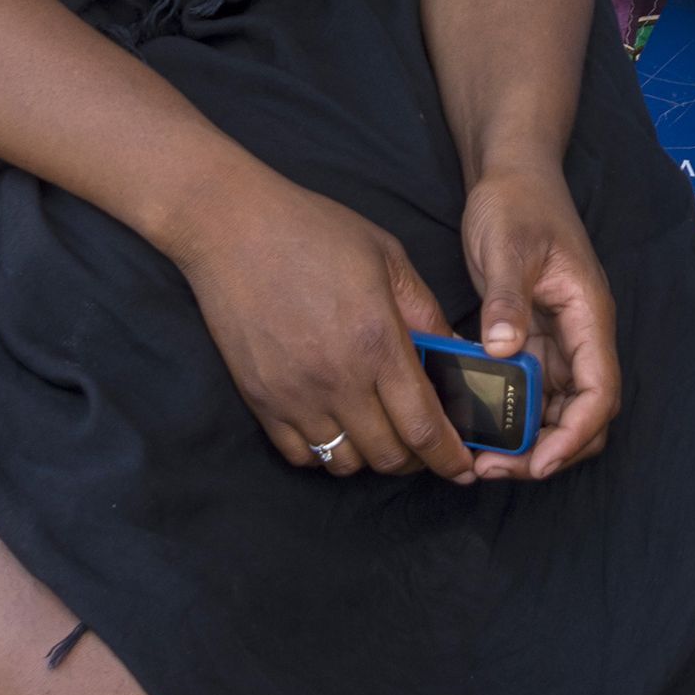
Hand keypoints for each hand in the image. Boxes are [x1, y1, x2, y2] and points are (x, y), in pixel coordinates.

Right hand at [174, 171, 473, 483]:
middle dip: (415, 459)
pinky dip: (324, 452)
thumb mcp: (388, 258)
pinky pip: (300, 455)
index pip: (423, 425)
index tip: (463, 467)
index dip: (448, 457)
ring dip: (370, 454)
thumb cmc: (314, 231)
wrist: (232, 227)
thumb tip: (458, 354)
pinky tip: (335, 426)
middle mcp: (337, 379)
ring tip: (378, 430)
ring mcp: (294, 395)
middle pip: (388, 455)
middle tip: (423, 444)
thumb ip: (426, 312)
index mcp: (377, 341)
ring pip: (344, 462)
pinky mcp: (260, 400)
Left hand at [460, 166, 620, 480]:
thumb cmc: (517, 203)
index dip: (574, 435)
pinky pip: (530, 393)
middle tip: (495, 469)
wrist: (512, 175)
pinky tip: (474, 425)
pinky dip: (510, 416)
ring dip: (527, 442)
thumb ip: (507, 299)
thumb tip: (504, 351)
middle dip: (547, 452)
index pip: (599, 392)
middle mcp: (580, 337)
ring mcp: (558, 341)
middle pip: (582, 416)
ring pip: (556, 412)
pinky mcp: (533, 340)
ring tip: (481, 458)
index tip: (537, 463)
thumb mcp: (506, 246)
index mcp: (588, 316)